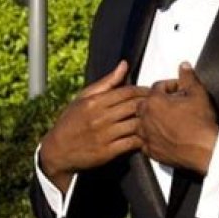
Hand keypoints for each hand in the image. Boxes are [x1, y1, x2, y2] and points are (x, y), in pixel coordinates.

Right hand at [39, 60, 147, 192]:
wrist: (57, 150)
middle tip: (161, 105)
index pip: (127, 91)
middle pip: (134, 106)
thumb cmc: (71, 122)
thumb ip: (106, 82)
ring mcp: (104, 135)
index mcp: (95, 102)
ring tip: (158, 120)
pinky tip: (148, 137)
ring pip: (135, 124)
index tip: (151, 92)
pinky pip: (131, 143)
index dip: (143, 91)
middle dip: (150, 104)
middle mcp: (100, 117)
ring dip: (148, 122)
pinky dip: (142, 140)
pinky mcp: (107, 152)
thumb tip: (123, 65)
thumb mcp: (84, 98)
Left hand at [138, 62, 218, 174]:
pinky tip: (166, 135)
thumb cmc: (201, 123)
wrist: (206, 150)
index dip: (170, 86)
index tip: (179, 90)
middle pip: (146, 104)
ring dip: (153, 119)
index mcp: (154, 101)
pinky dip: (153, 137)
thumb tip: (184, 66)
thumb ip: (188, 77)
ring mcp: (146, 136)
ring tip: (169, 120)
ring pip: (143, 123)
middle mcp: (145, 118)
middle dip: (158, 102)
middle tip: (173, 104)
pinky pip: (146, 141)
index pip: (157, 87)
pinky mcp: (151, 151)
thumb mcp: (198, 94)